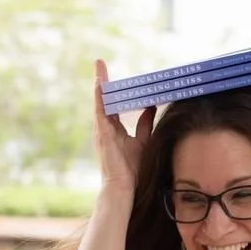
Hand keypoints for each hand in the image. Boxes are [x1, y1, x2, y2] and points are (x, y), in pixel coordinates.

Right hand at [92, 58, 155, 193]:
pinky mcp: (102, 134)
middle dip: (102, 81)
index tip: (109, 74)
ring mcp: (101, 131)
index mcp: (114, 130)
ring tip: (99, 66)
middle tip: (100, 62)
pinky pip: (100, 112)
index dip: (111, 89)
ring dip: (99, 83)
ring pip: (100, 102)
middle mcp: (105, 128)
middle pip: (103, 99)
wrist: (124, 188)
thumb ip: (145, 124)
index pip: (112, 104)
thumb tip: (151, 106)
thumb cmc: (133, 169)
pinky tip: (99, 83)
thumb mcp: (143, 140)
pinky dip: (99, 97)